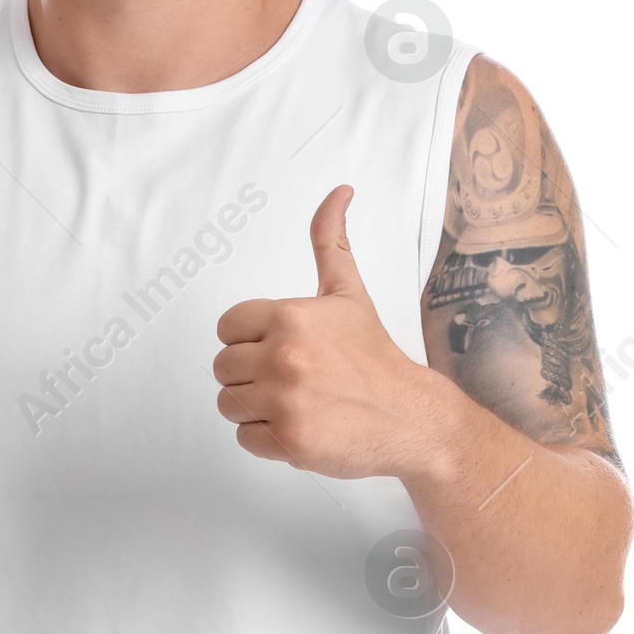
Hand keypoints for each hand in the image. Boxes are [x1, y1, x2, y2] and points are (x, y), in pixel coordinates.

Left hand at [213, 185, 441, 480]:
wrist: (411, 417)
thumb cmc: (374, 357)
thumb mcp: (348, 293)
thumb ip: (330, 242)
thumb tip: (338, 192)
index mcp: (290, 317)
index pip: (226, 327)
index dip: (250, 340)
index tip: (280, 348)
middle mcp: (284, 356)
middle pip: (223, 366)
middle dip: (252, 375)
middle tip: (294, 379)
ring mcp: (285, 401)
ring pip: (228, 403)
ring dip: (256, 407)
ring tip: (297, 402)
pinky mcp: (288, 440)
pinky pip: (244, 438)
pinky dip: (268, 439)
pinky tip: (301, 426)